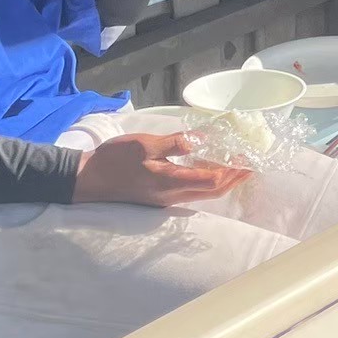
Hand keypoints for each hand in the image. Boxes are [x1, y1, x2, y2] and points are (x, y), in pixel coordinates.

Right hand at [72, 130, 250, 205]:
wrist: (87, 179)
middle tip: (250, 164)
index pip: (212, 180)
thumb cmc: (114, 160)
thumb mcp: (145, 144)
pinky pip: (191, 190)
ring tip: (237, 166)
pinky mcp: (160, 196)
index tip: (248, 159)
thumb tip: (202, 138)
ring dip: (222, 181)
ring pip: (203, 193)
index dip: (233, 171)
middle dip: (234, 178)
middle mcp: (172, 195)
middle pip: (213, 191)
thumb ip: (176, 143)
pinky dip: (206, 180)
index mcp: (171, 182)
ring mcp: (166, 198)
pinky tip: (208, 167)